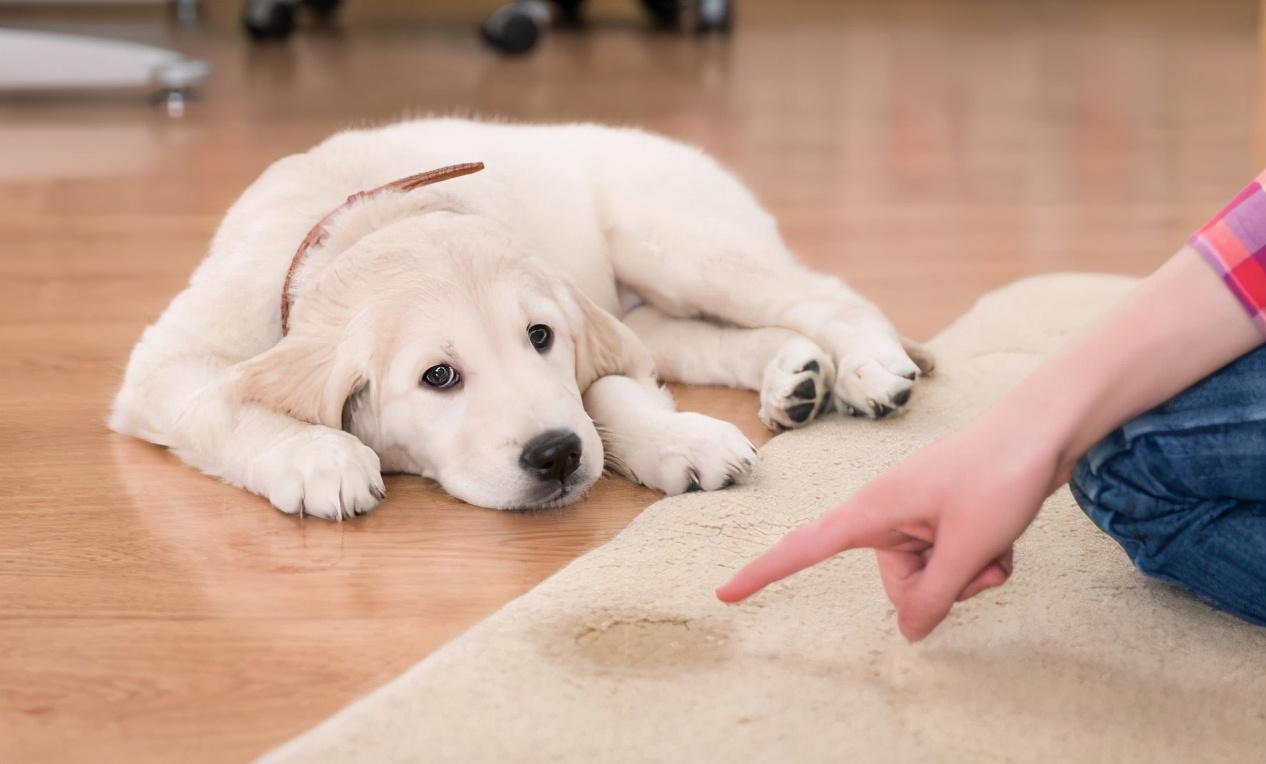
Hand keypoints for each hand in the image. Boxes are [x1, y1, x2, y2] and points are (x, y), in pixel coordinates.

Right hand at [716, 415, 1060, 640]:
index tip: (724, 593)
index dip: (763, 573)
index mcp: (873, 511)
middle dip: (942, 586)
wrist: (1044, 430)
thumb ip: (934, 597)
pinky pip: (952, 562)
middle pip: (898, 584)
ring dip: (969, 573)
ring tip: (995, 541)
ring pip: (932, 578)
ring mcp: (917, 516)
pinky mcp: (942, 518)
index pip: (804, 548)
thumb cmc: (999, 475)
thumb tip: (910, 633)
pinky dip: (981, 561)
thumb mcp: (968, 548)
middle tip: (977, 554)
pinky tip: (1004, 538)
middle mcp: (887, 514)